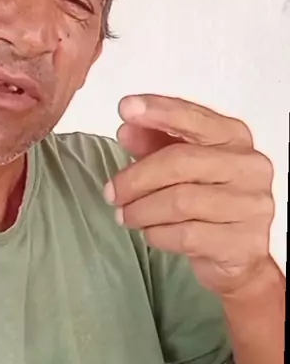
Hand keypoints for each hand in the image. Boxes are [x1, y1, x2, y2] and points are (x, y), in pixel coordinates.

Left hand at [104, 94, 275, 296]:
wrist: (241, 256)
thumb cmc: (208, 202)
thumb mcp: (182, 166)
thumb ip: (156, 144)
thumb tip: (127, 130)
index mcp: (235, 138)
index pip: (194, 118)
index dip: (158, 111)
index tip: (126, 107)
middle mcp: (250, 167)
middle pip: (180, 162)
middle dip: (136, 178)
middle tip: (111, 192)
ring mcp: (251, 206)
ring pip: (180, 202)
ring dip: (142, 210)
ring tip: (126, 216)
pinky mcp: (243, 242)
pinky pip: (186, 235)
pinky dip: (158, 234)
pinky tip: (151, 233)